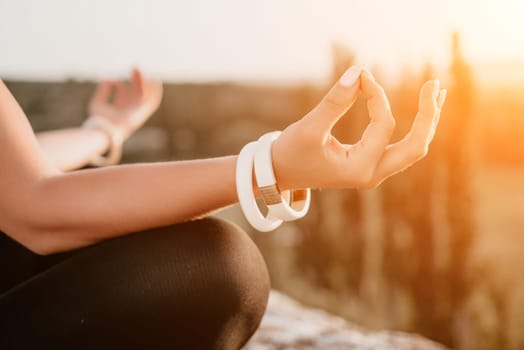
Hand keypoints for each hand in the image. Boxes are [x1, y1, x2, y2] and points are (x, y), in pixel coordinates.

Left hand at [88, 68, 162, 138]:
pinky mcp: (143, 113)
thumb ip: (104, 90)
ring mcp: (137, 112)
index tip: (113, 80)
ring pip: (144, 95)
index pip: (123, 93)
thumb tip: (109, 78)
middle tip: (135, 67)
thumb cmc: (100, 121)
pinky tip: (156, 82)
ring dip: (144, 82)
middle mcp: (130, 110)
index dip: (118, 85)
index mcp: (119, 108)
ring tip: (142, 71)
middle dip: (136, 80)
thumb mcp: (98, 102)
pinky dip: (156, 92)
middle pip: (136, 92)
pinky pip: (152, 102)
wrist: (106, 131)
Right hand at [272, 66, 446, 189]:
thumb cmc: (290, 153)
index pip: (383, 125)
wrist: (279, 174)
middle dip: (428, 115)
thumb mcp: (309, 127)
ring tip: (435, 93)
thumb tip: (359, 71)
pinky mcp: (370, 165)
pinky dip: (413, 128)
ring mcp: (374, 172)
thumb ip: (335, 101)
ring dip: (426, 122)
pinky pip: (402, 148)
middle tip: (434, 85)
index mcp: (360, 169)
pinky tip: (422, 110)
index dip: (376, 96)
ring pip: (413, 149)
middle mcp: (372, 175)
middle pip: (415, 146)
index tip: (361, 76)